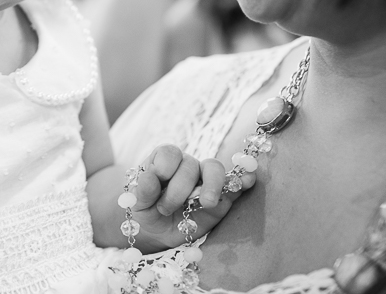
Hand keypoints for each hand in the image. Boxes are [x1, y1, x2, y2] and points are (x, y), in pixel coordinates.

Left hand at [124, 144, 254, 250]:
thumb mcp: (138, 204)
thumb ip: (143, 190)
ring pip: (214, 169)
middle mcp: (186, 166)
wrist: (160, 233)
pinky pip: (236, 184)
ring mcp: (205, 180)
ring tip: (207, 203)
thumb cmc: (147, 212)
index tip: (160, 178)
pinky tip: (248, 181)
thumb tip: (150, 175)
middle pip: (190, 164)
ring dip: (212, 184)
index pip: (169, 152)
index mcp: (163, 162)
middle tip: (167, 208)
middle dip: (180, 188)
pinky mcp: (222, 197)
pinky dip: (243, 180)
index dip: (166, 164)